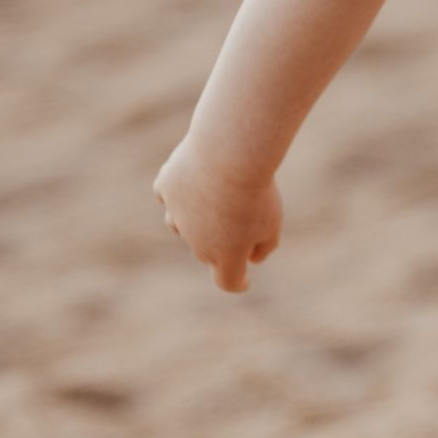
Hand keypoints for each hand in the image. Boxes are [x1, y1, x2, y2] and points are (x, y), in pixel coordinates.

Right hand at [152, 137, 281, 293]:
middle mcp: (197, 242)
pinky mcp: (166, 187)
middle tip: (242, 213)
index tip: (244, 280)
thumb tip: (252, 257)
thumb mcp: (272, 221)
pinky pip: (167, 194)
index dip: (237, 282)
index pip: (228, 280)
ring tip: (211, 199)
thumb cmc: (256, 191)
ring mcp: (176, 215)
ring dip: (192, 218)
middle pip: (207, 249)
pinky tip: (189, 181)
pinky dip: (177, 191)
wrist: (229, 155)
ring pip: (178, 223)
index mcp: (225, 256)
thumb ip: (264, 245)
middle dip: (221, 240)